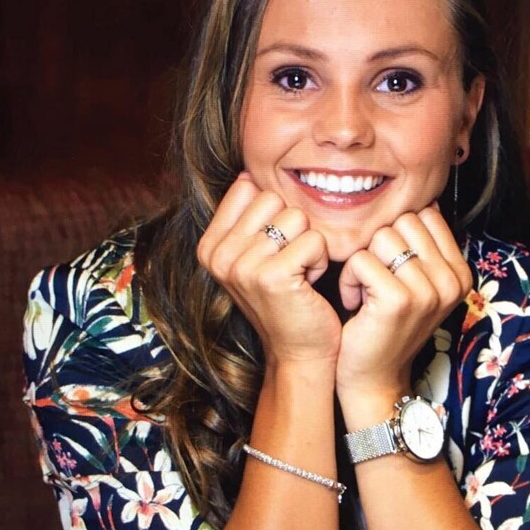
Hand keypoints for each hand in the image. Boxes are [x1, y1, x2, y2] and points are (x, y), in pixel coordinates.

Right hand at [197, 173, 341, 367]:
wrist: (299, 354)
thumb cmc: (286, 303)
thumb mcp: (255, 258)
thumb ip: (247, 219)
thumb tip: (248, 175)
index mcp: (210, 246)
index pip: (248, 188)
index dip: (273, 214)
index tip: (274, 250)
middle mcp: (219, 255)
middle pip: (273, 198)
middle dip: (293, 228)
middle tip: (290, 264)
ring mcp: (242, 266)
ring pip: (296, 217)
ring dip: (308, 245)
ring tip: (299, 275)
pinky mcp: (272, 277)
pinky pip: (313, 240)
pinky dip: (319, 261)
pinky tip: (308, 285)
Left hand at [336, 205, 471, 405]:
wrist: (375, 379)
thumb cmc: (387, 326)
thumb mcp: (417, 284)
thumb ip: (423, 245)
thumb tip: (421, 201)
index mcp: (460, 272)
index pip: (425, 215)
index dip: (397, 235)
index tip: (392, 270)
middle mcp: (452, 280)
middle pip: (402, 222)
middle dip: (379, 247)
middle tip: (377, 282)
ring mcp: (429, 291)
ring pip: (380, 238)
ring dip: (362, 263)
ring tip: (366, 293)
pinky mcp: (399, 300)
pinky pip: (360, 260)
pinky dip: (349, 280)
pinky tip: (355, 304)